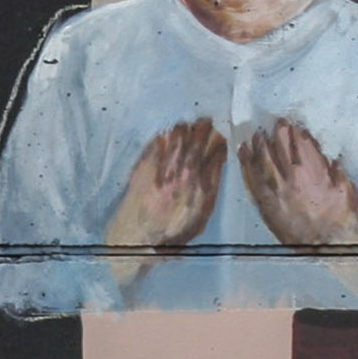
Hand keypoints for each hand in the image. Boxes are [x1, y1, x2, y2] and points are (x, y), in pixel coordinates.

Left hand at [106, 118, 227, 263]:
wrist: (137, 236)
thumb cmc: (172, 232)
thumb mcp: (200, 218)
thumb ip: (210, 190)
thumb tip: (215, 165)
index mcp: (202, 186)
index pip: (216, 153)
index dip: (219, 142)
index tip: (219, 139)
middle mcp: (185, 173)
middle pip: (198, 139)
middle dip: (204, 127)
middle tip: (205, 122)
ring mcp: (164, 166)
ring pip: (178, 136)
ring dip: (185, 129)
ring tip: (186, 127)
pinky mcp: (146, 164)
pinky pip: (158, 142)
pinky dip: (164, 137)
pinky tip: (166, 136)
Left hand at [235, 118, 357, 255]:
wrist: (328, 243)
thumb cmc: (341, 219)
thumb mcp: (346, 190)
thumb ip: (338, 172)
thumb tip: (333, 160)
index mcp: (314, 170)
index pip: (301, 144)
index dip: (295, 132)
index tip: (292, 124)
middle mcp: (293, 176)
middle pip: (280, 148)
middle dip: (277, 133)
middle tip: (274, 123)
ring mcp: (277, 189)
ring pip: (263, 160)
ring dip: (259, 144)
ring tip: (255, 134)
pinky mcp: (267, 203)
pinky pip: (252, 179)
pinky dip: (246, 163)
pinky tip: (242, 153)